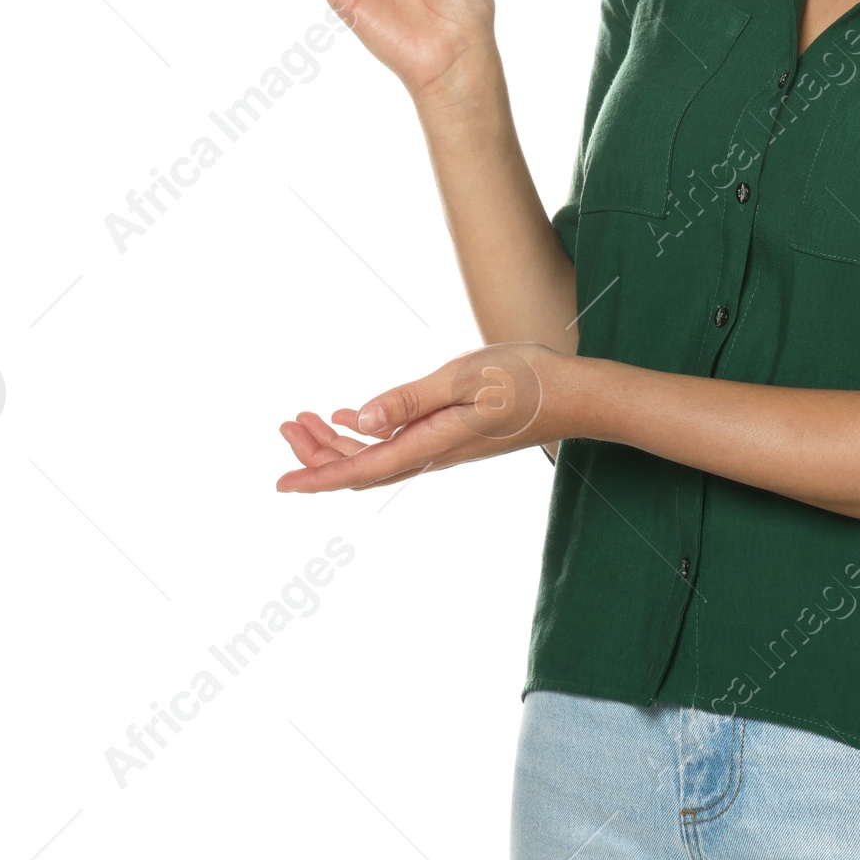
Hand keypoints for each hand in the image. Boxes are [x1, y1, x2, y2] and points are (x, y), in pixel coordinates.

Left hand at [275, 341, 567, 493]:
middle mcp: (432, 454)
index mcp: (430, 443)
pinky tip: (352, 417)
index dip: (317, 476)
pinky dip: (367, 436)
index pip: (361, 470)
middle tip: (286, 426)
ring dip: (338, 444)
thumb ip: (409, 399)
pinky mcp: (452, 437)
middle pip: (361, 468)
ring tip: (306, 420)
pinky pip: (397, 447)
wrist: (578, 397)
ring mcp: (443, 448)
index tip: (281, 482)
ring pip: (376, 458)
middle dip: (317, 455)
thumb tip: (358, 422)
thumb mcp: (465, 378)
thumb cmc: (528, 381)